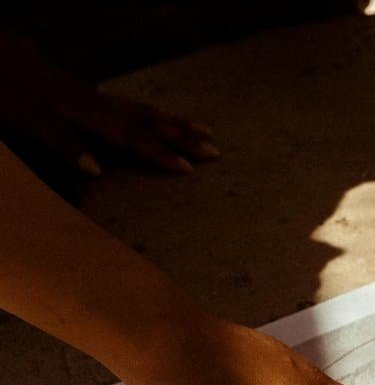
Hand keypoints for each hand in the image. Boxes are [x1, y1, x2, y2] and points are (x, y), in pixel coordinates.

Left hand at [0, 32, 217, 175]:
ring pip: (145, 112)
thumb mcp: (27, 117)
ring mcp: (96, 97)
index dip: (160, 152)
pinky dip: (155, 116)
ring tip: (205, 131)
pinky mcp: (89, 95)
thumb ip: (62, 141)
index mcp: (87, 111)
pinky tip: (160, 120)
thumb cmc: (6, 88)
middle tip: (215, 151)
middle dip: (183, 137)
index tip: (188, 169)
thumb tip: (97, 170)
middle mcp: (99, 103)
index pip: (132, 135)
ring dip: (176, 124)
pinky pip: (134, 106)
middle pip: (148, 121)